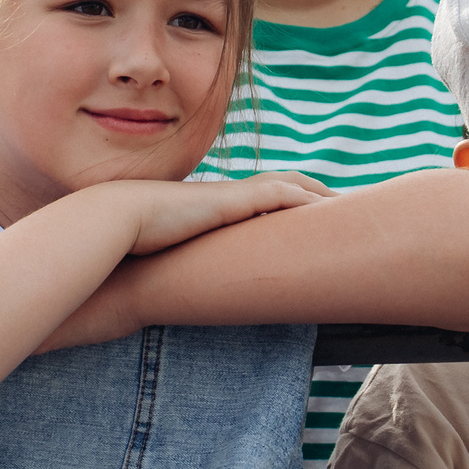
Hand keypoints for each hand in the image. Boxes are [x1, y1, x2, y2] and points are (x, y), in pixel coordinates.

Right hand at [117, 172, 330, 257]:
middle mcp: (230, 195)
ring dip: (320, 194)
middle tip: (344, 206)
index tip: (312, 211)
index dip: (290, 198)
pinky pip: (281, 195)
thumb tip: (179, 286)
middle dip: (315, 191)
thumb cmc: (135, 238)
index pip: (263, 193)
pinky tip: (325, 209)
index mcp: (218, 203)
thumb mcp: (166, 250)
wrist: (119, 218)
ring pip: (290, 185)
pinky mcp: (234, 201)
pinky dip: (306, 200)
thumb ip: (179, 260)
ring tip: (349, 207)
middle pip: (286, 182)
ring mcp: (233, 195)